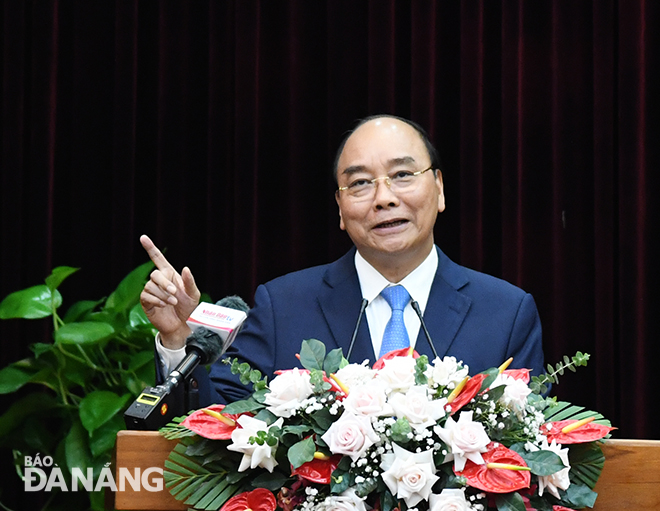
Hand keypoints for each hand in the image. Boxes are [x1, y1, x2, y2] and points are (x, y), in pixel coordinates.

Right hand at [139, 234, 200, 348]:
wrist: (182, 325)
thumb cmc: (189, 308)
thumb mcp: (194, 294)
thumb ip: (190, 282)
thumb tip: (185, 268)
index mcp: (170, 274)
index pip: (158, 258)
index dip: (150, 248)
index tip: (143, 237)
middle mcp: (160, 281)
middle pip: (155, 274)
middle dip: (164, 283)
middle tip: (174, 293)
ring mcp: (152, 291)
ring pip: (150, 285)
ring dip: (163, 294)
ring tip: (172, 302)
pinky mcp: (146, 302)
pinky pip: (146, 295)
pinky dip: (156, 300)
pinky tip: (164, 305)